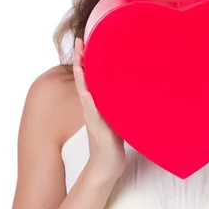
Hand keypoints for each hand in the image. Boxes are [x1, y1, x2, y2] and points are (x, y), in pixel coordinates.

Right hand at [73, 37, 125, 181]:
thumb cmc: (113, 143)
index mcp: (97, 105)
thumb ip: (118, 104)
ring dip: (81, 79)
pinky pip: (94, 116)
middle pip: (84, 81)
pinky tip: (87, 94)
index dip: (86, 60)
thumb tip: (130, 88)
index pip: (90, 78)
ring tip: (78, 62)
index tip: (85, 41)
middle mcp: (92, 110)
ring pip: (86, 96)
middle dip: (80, 61)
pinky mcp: (100, 132)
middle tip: (79, 41)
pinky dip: (89, 105)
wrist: (107, 167)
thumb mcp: (117, 118)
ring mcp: (95, 120)